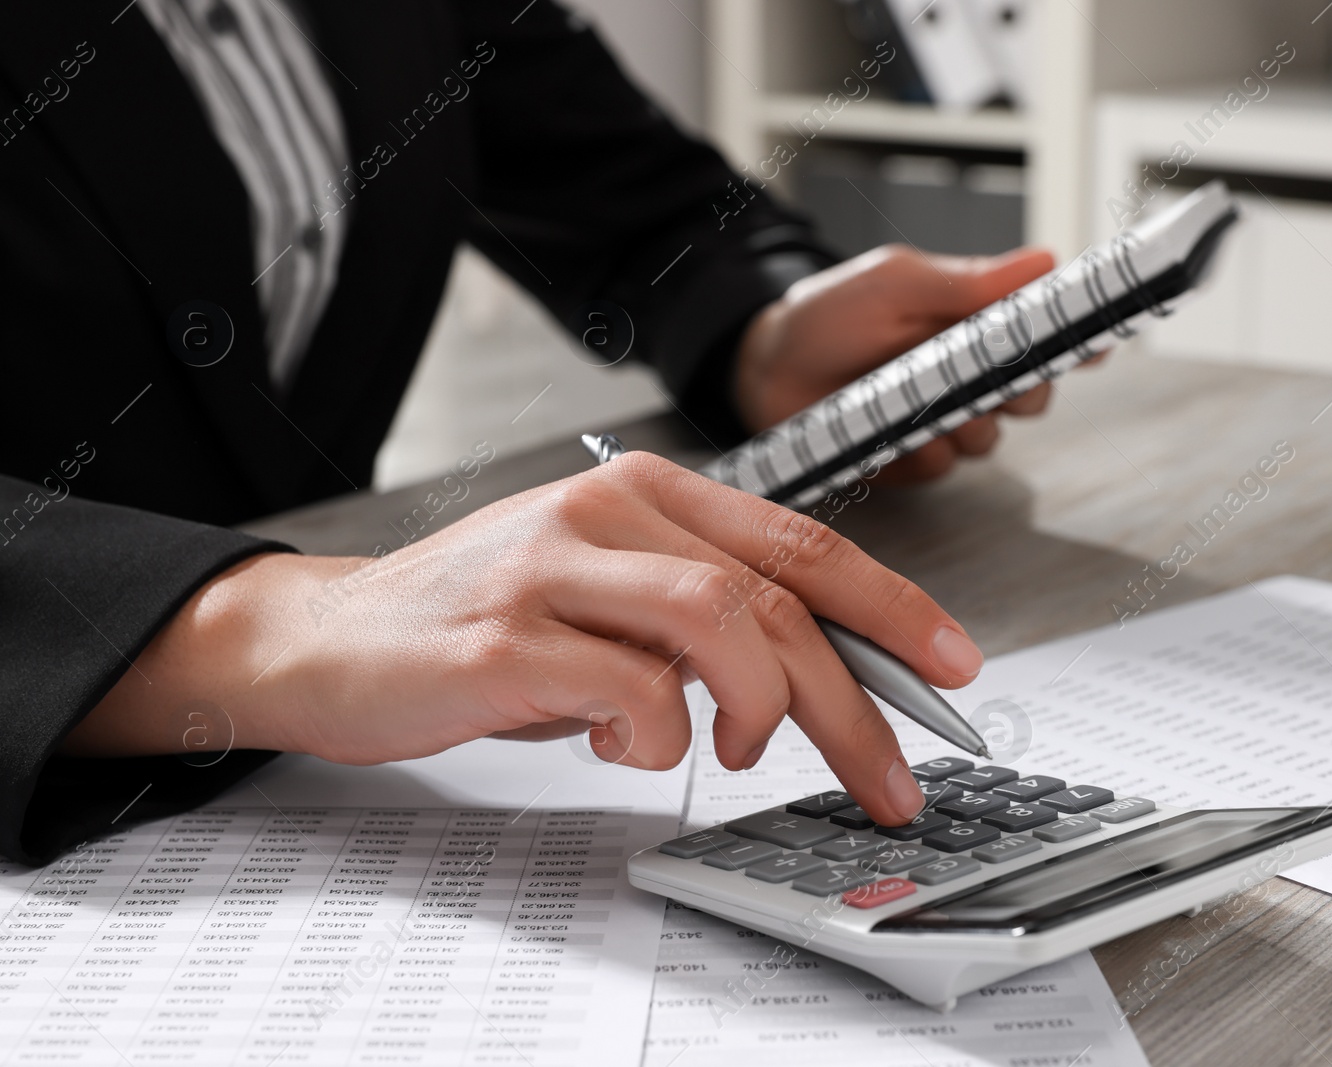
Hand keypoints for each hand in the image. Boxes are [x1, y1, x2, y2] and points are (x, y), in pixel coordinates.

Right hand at [65, 453, 984, 825]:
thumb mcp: (609, 597)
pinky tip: (628, 747)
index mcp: (648, 492)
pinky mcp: (506, 634)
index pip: (802, 543)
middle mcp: (608, 508)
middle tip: (885, 777)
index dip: (892, 605)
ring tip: (739, 751)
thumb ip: (701, 616)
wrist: (333, 639)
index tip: (954, 666)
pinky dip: (658, 736)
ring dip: (760, 708)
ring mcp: (555, 563)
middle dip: (851, 701)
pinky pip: (630, 688)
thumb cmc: (485, 626)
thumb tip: (816, 677)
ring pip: (721, 622)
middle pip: (777, 597)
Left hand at [734, 244, 1058, 481]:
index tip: (1099, 346)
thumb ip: (966, 281)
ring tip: (921, 403)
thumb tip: (1044, 262)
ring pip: (991, 438)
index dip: (1081, 341)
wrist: (765, 366)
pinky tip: (892, 433)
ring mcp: (943, 421)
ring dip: (966, 424)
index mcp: (976, 323)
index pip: (1048, 334)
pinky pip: (943, 467)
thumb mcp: (894, 284)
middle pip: (1033, 395)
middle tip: (994, 381)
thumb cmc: (828, 313)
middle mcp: (969, 375)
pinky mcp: (914, 460)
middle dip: (1022, 391)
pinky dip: (924, 452)